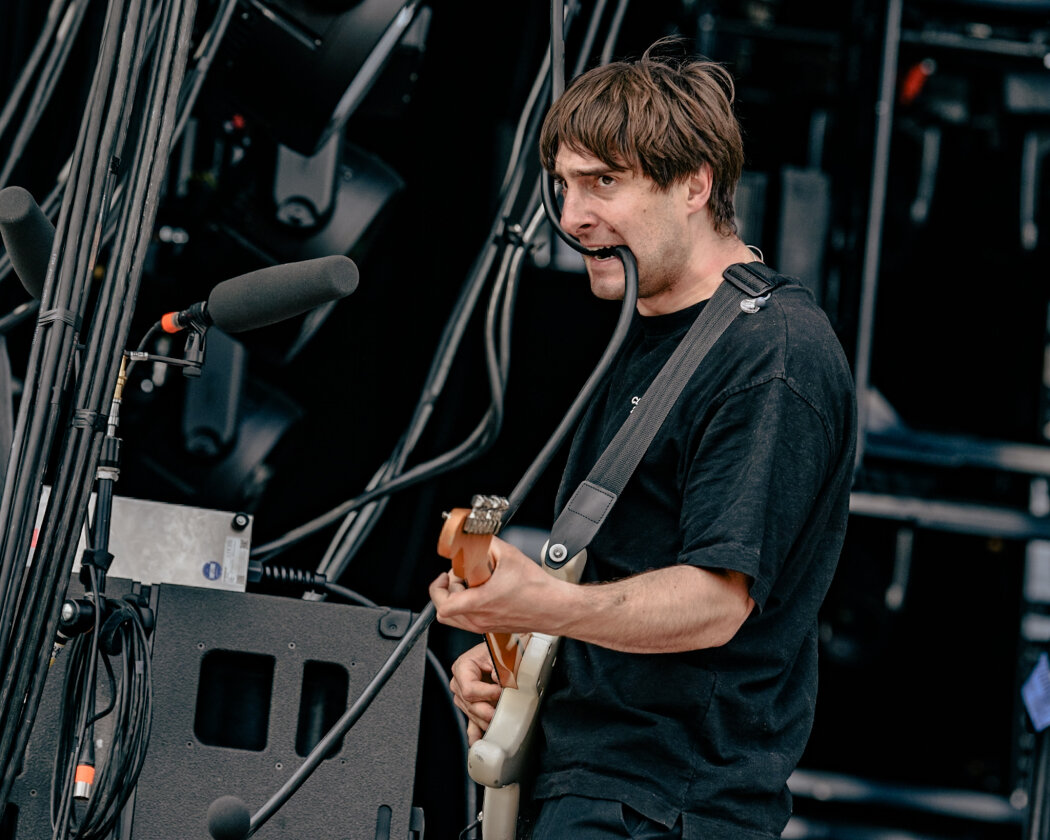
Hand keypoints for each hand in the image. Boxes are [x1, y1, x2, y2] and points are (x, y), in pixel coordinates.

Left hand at [429, 536, 564, 635]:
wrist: (554, 607)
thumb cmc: (537, 589)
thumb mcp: (508, 555)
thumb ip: (486, 544)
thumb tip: (474, 538)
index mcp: (479, 604)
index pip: (442, 605)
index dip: (437, 588)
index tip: (444, 576)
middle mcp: (479, 619)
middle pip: (445, 611)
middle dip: (449, 589)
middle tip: (461, 576)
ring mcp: (485, 626)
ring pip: (455, 619)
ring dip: (456, 599)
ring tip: (470, 585)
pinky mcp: (492, 628)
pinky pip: (468, 621)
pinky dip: (467, 607)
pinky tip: (481, 592)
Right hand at [449, 642, 501, 744]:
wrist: (507, 648)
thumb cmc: (502, 648)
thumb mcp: (502, 653)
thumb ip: (499, 667)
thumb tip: (497, 681)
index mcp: (463, 666)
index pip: (469, 690)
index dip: (486, 694)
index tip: (501, 692)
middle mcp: (459, 682)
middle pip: (470, 705)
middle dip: (487, 711)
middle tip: (502, 712)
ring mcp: (463, 696)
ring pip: (472, 714)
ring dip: (485, 720)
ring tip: (500, 721)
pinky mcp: (472, 705)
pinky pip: (470, 722)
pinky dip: (475, 733)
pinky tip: (477, 742)